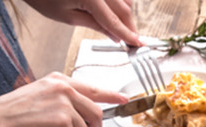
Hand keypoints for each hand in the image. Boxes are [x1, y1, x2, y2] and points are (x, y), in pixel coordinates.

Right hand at [0, 73, 127, 126]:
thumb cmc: (12, 115)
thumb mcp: (40, 97)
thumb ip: (63, 100)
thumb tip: (84, 114)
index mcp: (58, 80)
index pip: (92, 88)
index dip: (110, 96)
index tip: (123, 99)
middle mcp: (64, 87)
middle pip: (96, 113)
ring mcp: (64, 103)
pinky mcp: (63, 120)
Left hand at [23, 0, 139, 44]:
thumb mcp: (67, 16)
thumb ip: (94, 25)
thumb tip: (114, 35)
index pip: (114, 21)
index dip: (128, 35)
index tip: (138, 44)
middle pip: (124, 9)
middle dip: (129, 26)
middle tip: (132, 40)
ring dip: (125, 14)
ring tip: (122, 28)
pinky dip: (119, 3)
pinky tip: (114, 12)